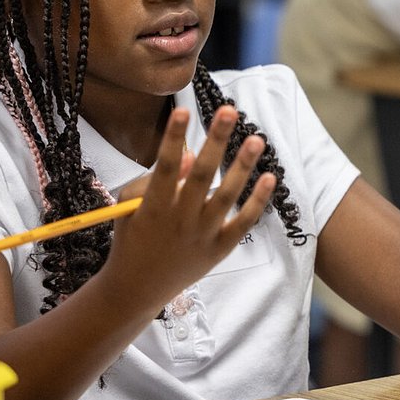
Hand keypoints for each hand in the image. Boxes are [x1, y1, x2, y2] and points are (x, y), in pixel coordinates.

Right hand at [103, 106, 275, 311]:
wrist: (137, 289)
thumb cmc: (132, 239)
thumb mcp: (130, 208)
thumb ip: (154, 180)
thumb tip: (192, 155)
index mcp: (153, 208)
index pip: (165, 168)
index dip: (174, 140)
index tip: (182, 111)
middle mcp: (180, 220)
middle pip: (201, 176)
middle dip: (215, 141)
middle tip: (229, 110)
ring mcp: (202, 235)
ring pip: (226, 196)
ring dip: (243, 167)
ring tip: (257, 139)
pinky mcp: (220, 248)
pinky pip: (243, 222)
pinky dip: (257, 202)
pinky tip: (270, 177)